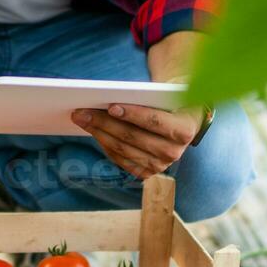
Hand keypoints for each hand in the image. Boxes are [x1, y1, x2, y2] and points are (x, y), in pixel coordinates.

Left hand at [72, 103, 209, 179]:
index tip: (111, 106)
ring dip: (99, 132)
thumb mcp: (168, 93)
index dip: (133, 114)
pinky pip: (120, 159)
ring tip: (81, 118)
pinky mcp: (146, 172)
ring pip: (123, 149)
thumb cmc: (170, 100)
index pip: (156, 121)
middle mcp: (174, 151)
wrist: (181, 119)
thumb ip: (150, 94)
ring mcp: (160, 165)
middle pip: (133, 137)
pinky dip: (104, 144)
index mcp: (185, 129)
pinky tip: (93, 131)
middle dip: (105, 122)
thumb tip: (114, 95)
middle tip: (82, 110)